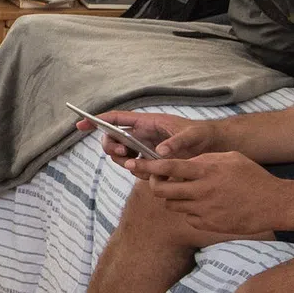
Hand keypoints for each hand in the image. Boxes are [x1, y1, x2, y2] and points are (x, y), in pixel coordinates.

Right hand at [79, 110, 230, 164]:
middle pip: (113, 139)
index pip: (116, 118)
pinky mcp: (150, 162)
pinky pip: (135, 168)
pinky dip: (138, 172)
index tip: (80, 125)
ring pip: (122, 156)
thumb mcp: (193, 136)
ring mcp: (144, 149)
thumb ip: (176, 143)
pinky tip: (151, 174)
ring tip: (136, 165)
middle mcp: (142, 134)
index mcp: (147, 122)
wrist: (213, 146)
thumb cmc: (202, 135)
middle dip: (111, 147)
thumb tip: (159, 153)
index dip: (96, 121)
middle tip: (121, 154)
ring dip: (123, 162)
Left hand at [132, 151, 293, 238]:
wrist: (274, 204)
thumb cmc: (253, 177)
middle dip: (156, 184)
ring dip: (174, 197)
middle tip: (159, 181)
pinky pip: (187, 217)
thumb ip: (204, 160)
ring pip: (172, 205)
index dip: (147, 166)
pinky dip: (189, 211)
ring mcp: (204, 210)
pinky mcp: (208, 225)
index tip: (132, 164)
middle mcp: (201, 191)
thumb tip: (183, 163)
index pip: (168, 168)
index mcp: (206, 171)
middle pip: (162, 190)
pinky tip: (205, 205)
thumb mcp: (230, 158)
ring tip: (189, 191)